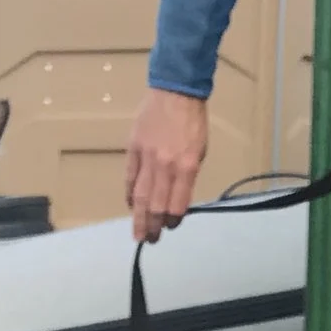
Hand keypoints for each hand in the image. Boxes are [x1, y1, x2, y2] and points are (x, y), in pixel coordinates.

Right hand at [126, 88, 207, 241]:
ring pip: (140, 196)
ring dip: (139, 218)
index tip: (171, 226)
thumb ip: (188, 176)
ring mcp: (147, 157)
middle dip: (153, 227)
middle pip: (156, 205)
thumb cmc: (193, 121)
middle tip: (151, 240)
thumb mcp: (200, 151)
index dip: (173, 220)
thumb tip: (176, 198)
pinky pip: (130, 178)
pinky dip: (130, 195)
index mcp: (187, 166)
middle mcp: (166, 165)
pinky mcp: (133, 148)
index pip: (177, 204)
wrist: (175, 90)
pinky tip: (131, 206)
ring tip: (138, 234)